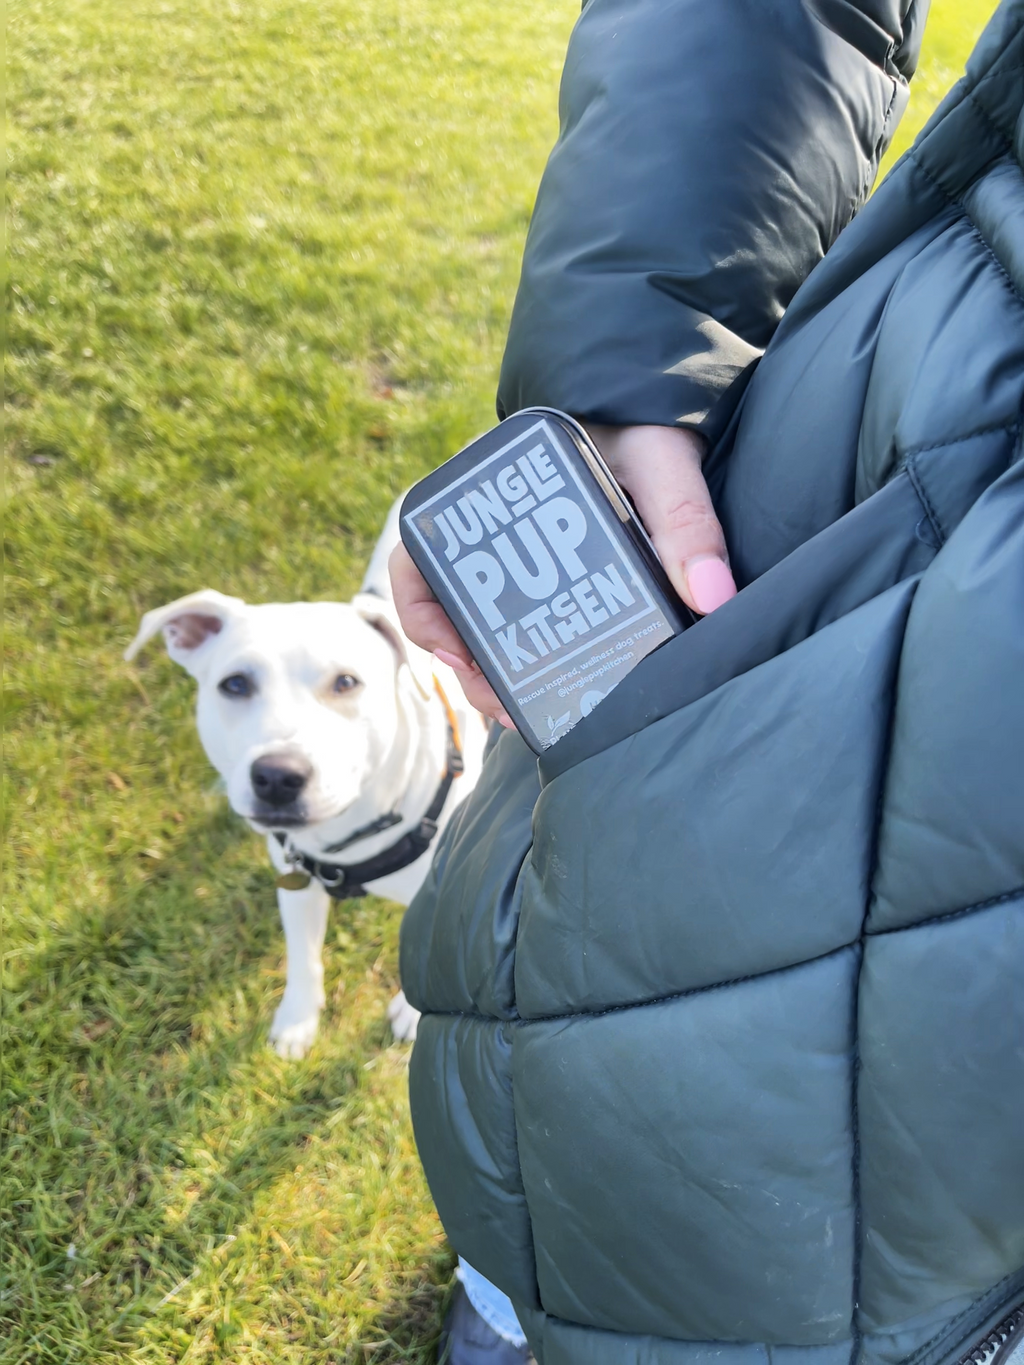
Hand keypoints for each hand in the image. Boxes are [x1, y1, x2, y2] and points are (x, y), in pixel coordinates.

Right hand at [388, 423, 735, 726]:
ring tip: (518, 711)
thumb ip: (686, 520)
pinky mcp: (543, 575)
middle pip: (447, 605)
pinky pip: (516, 623)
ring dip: (488, 671)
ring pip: (477, 623)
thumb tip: (712, 597)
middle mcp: (488, 528)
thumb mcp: (662, 462)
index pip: (421, 553)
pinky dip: (521, 659)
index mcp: (486, 488)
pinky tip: (546, 690)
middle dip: (466, 665)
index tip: (459, 654)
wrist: (658, 403)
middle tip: (500, 701)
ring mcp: (513, 555)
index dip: (424, 611)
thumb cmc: (644, 424)